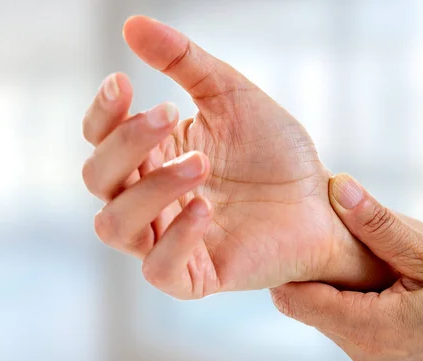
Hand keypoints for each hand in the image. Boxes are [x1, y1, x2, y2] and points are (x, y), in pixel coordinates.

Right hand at [82, 16, 390, 298]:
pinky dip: (173, 239)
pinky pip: (159, 269)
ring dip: (149, 190)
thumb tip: (132, 24)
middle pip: (100, 181)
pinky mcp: (198, 274)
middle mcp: (153, 200)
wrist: (322, 200)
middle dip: (126, 145)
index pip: (100, 142)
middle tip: (170, 114)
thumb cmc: (276, 151)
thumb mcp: (232, 96)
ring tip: (199, 162)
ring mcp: (172, 239)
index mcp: (154, 157)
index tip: (124, 82)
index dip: (102, 115)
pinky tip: (204, 208)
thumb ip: (185, 63)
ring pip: (117, 227)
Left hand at [271, 174, 422, 360]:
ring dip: (336, 283)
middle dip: (313, 268)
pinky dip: (355, 298)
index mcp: (373, 332)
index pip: (297, 299)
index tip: (293, 227)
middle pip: (310, 307)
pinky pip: (353, 326)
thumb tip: (336, 187)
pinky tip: (378, 272)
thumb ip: (379, 225)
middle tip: (326, 225)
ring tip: (357, 245)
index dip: (289, 262)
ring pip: (330, 316)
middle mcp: (367, 356)